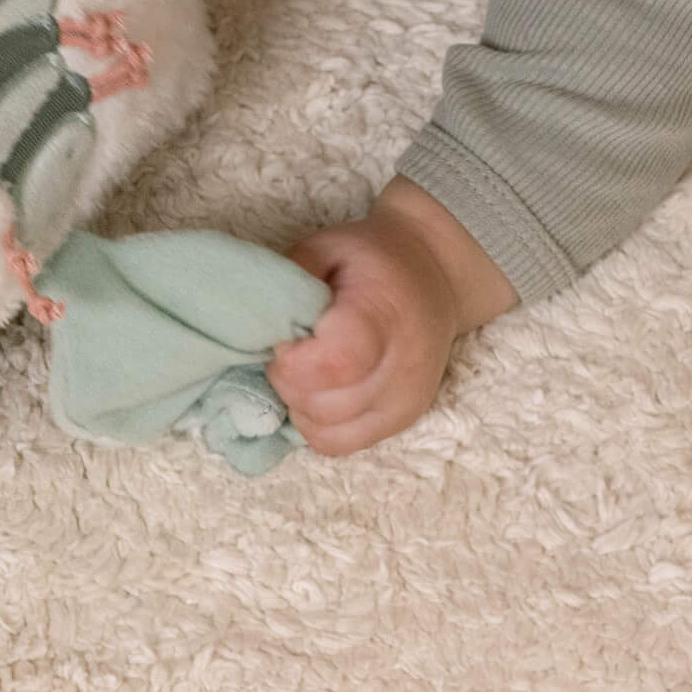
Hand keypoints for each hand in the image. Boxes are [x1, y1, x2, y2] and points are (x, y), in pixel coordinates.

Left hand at [267, 177, 515, 455]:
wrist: (434, 274)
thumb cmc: (372, 258)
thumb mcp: (326, 246)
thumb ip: (289, 280)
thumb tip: (258, 322)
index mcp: (382, 316)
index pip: (332, 364)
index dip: (292, 359)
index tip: (285, 336)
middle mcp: (402, 366)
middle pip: (325, 404)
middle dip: (289, 381)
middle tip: (291, 349)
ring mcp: (406, 400)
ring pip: (330, 432)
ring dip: (301, 405)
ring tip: (305, 368)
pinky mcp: (403, 420)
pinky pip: (344, 444)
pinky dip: (318, 425)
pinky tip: (318, 392)